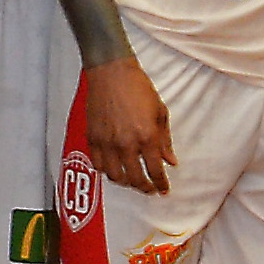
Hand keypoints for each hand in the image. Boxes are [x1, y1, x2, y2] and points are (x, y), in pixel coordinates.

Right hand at [80, 56, 175, 194]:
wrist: (112, 73)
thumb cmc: (139, 89)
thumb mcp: (160, 113)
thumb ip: (165, 141)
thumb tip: (170, 161)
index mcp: (146, 137)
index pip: (155, 170)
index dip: (161, 183)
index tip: (164, 190)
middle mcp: (126, 144)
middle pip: (135, 179)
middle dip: (145, 188)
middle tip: (150, 189)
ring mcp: (107, 142)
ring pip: (114, 176)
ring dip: (125, 182)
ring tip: (133, 180)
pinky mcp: (92, 138)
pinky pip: (98, 164)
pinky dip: (107, 171)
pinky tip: (115, 168)